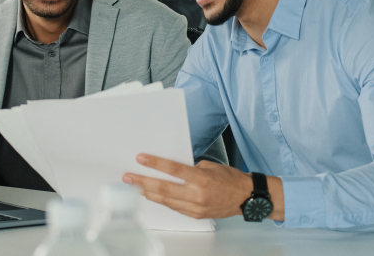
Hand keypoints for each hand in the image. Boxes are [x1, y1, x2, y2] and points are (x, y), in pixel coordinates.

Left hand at [123, 153, 283, 220]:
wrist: (246, 197)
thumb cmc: (229, 178)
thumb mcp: (209, 166)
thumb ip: (190, 169)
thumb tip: (171, 170)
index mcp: (201, 178)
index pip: (173, 170)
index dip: (155, 164)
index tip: (141, 158)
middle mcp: (197, 194)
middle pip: (164, 188)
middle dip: (143, 182)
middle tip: (128, 177)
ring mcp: (195, 207)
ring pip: (165, 200)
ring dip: (148, 192)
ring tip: (134, 186)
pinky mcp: (195, 215)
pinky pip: (174, 207)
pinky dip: (161, 200)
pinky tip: (151, 195)